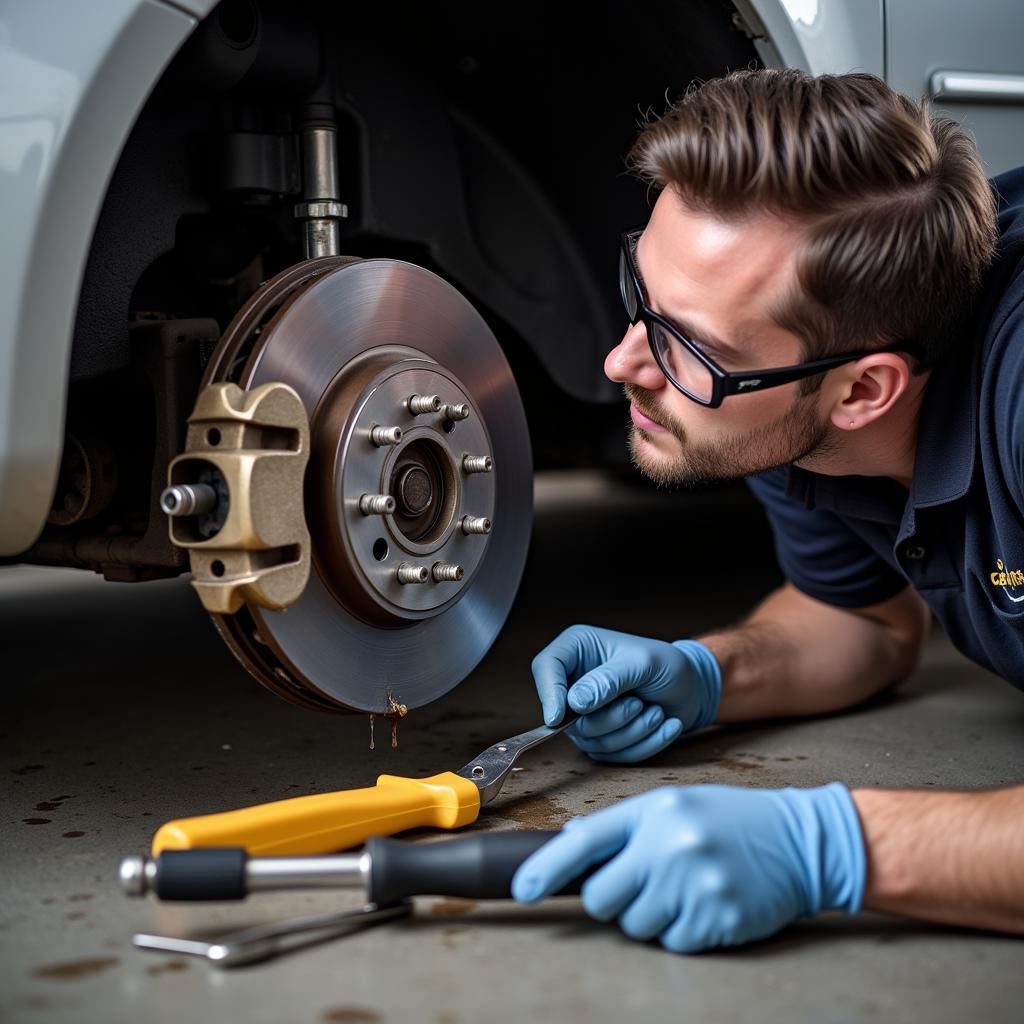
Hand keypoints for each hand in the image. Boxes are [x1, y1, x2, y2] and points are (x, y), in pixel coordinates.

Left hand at [512, 784, 865, 952]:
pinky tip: (704, 903)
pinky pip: (671, 943)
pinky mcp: (716, 921)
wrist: (799, 840)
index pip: (586, 841)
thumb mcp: (674, 806)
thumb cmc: (729, 820)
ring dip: (650, 916)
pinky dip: (681, 931)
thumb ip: (624, 825)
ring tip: (683, 887)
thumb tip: (573, 840)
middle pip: (602, 899)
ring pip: (635, 926)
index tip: (523, 889)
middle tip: (643, 883)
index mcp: (654, 812)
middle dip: (612, 899)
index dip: (547, 868)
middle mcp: (670, 847)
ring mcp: (694, 886)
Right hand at [532, 625, 721, 762]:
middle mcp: (574, 681)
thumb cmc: (668, 665)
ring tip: (656, 711)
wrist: (692, 687)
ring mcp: (585, 714)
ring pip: (592, 740)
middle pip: (569, 716)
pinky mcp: (601, 737)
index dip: (549, 694)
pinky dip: (643, 744)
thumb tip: (574, 703)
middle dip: (612, 718)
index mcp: (576, 650)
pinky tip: (664, 725)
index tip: (559, 716)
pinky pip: (612, 755)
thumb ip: (608, 680)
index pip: (546, 668)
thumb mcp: (643, 663)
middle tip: (639, 703)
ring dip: (633, 731)